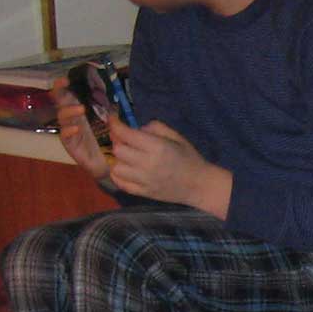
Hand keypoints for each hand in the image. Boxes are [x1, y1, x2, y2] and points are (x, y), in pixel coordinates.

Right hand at [49, 74, 113, 186]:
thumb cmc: (110, 141)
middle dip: (59, 92)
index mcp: (81, 112)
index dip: (64, 87)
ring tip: (81, 109)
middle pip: (60, 103)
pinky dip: (69, 131)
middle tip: (64, 85)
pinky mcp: (71, 146)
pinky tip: (76, 128)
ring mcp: (70, 132)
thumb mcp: (114, 123)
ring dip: (69, 111)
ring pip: (62, 118)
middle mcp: (73, 120)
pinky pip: (65, 137)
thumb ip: (114, 112)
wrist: (111, 165)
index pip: (69, 96)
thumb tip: (121, 98)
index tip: (66, 78)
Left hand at [106, 119, 231, 217]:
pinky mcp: (143, 193)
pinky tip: (125, 169)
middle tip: (123, 138)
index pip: (126, 134)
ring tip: (125, 156)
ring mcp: (144, 180)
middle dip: (117, 141)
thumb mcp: (176, 137)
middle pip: (118, 150)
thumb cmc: (189, 158)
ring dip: (118, 159)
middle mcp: (147, 164)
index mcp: (157, 147)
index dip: (115, 124)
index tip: (112, 118)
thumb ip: (155, 128)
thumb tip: (136, 128)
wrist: (199, 185)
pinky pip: (120, 183)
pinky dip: (118, 175)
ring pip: (116, 167)